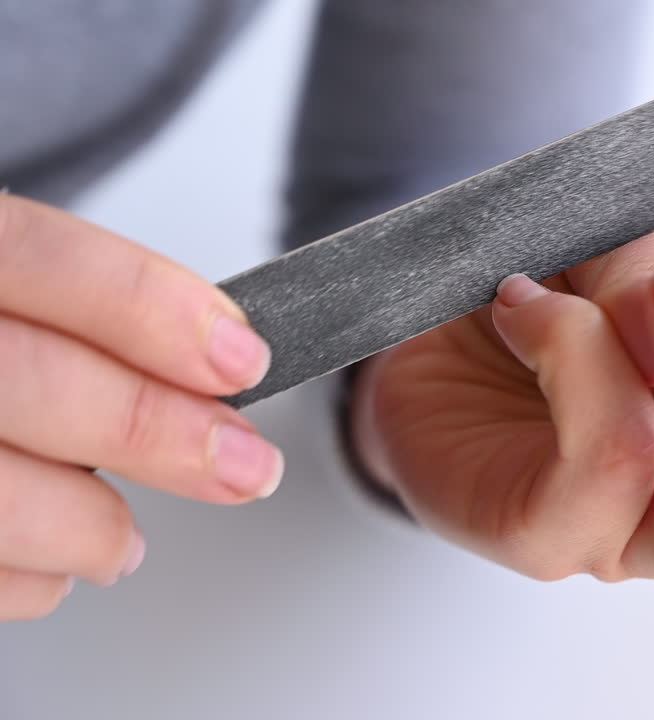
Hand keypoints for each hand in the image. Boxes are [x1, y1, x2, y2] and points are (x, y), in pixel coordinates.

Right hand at [0, 195, 281, 619]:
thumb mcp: (4, 294)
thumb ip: (81, 315)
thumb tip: (215, 362)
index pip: (39, 255)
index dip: (150, 309)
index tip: (241, 358)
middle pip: (32, 380)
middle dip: (158, 433)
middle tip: (244, 466)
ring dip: (90, 530)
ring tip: (123, 543)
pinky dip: (24, 580)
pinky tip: (48, 567)